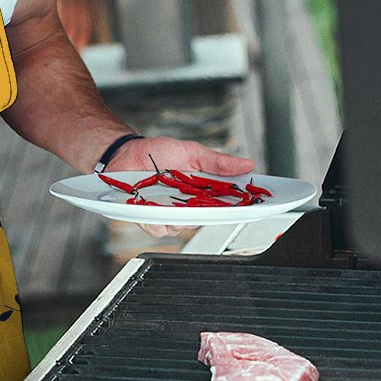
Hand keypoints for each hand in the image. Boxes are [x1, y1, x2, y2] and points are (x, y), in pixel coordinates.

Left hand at [107, 136, 255, 238]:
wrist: (126, 154)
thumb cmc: (158, 152)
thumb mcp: (192, 152)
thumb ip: (218, 162)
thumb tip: (248, 164)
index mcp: (203, 191)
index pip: (228, 204)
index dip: (242, 207)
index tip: (254, 205)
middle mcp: (189, 206)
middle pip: (207, 219)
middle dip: (208, 212)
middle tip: (202, 198)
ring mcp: (170, 214)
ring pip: (183, 227)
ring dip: (178, 214)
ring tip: (168, 195)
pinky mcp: (150, 219)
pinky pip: (159, 228)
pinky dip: (156, 218)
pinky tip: (151, 204)